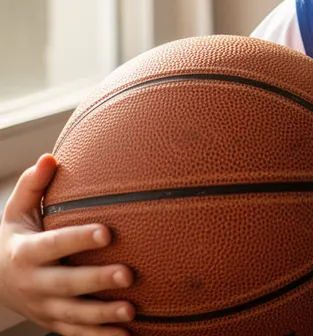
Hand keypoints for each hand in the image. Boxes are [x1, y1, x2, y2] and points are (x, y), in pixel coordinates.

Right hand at [0, 154, 134, 335]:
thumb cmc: (17, 237)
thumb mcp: (16, 212)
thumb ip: (32, 186)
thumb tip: (50, 157)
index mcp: (27, 252)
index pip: (55, 245)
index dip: (78, 239)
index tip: (107, 232)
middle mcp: (34, 283)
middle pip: (67, 284)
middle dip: (96, 280)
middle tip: (128, 274)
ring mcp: (43, 307)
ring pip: (73, 315)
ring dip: (102, 315)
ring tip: (132, 311)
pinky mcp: (53, 323)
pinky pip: (77, 334)